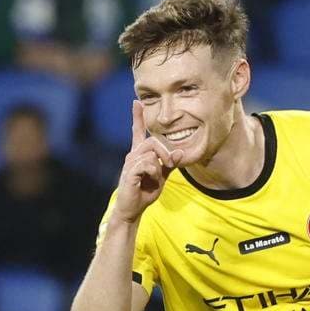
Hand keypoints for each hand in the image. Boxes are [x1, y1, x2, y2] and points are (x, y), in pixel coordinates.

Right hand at [113, 100, 178, 221]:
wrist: (133, 208)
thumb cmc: (145, 191)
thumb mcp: (162, 176)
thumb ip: (170, 164)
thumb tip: (180, 151)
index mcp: (140, 154)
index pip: (137, 131)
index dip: (137, 117)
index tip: (137, 102)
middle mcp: (133, 155)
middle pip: (152, 141)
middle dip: (165, 152)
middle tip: (170, 164)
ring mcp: (130, 163)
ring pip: (151, 154)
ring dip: (159, 167)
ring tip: (156, 178)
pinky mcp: (129, 173)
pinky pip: (146, 164)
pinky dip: (153, 172)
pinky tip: (149, 180)